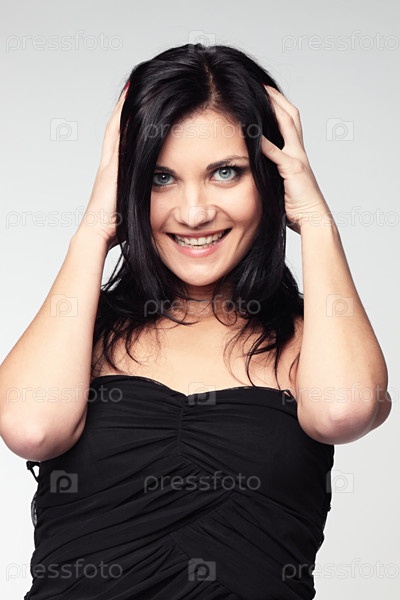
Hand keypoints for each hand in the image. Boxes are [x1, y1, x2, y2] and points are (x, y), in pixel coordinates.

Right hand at [76, 82, 128, 250]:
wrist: (98, 233)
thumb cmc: (116, 229)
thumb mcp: (134, 210)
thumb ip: (143, 203)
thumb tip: (163, 211)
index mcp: (116, 175)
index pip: (123, 144)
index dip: (128, 127)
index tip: (138, 109)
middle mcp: (110, 164)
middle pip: (117, 129)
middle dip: (125, 109)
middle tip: (135, 87)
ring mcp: (109, 162)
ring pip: (117, 126)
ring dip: (124, 107)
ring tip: (134, 85)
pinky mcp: (112, 163)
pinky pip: (118, 132)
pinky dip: (123, 115)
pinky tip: (131, 99)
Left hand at [261, 86, 329, 233]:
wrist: (313, 219)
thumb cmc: (297, 207)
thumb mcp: (281, 185)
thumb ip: (272, 174)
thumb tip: (255, 171)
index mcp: (296, 155)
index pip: (289, 124)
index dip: (279, 108)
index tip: (266, 95)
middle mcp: (298, 152)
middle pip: (291, 117)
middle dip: (277, 99)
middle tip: (263, 85)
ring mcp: (297, 159)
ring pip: (287, 125)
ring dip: (274, 108)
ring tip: (260, 95)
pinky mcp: (292, 169)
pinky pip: (275, 152)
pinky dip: (263, 141)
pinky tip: (251, 131)